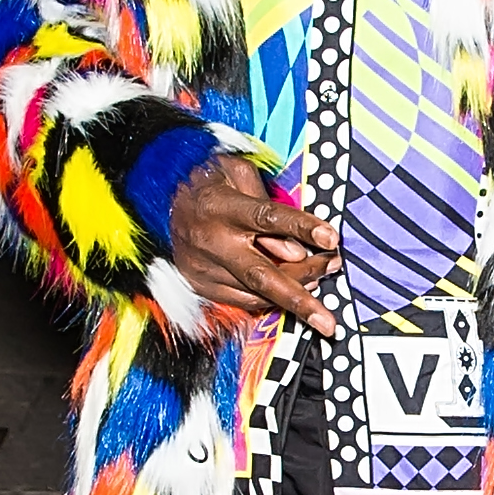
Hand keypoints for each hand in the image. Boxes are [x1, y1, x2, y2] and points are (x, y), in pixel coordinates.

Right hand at [169, 154, 339, 336]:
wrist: (161, 202)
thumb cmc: (209, 182)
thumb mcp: (237, 173)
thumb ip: (266, 205)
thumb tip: (295, 249)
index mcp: (221, 206)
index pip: (267, 217)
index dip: (301, 227)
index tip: (331, 239)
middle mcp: (211, 241)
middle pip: (261, 275)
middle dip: (298, 300)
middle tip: (328, 321)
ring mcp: (204, 268)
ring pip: (256, 292)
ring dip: (294, 294)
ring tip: (323, 281)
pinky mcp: (200, 285)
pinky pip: (242, 301)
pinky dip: (270, 300)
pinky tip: (295, 290)